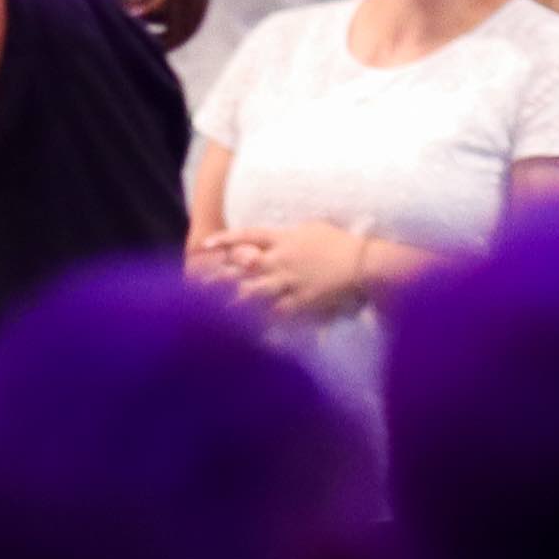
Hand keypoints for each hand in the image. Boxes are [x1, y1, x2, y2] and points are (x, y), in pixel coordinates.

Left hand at [187, 219, 376, 320]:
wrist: (362, 262)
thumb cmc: (338, 242)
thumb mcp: (309, 228)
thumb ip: (285, 234)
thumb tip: (271, 236)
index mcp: (282, 238)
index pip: (246, 236)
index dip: (224, 240)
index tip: (205, 245)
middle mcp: (280, 260)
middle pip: (241, 267)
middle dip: (218, 276)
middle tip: (196, 285)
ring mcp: (288, 282)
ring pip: (253, 293)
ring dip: (230, 302)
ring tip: (209, 311)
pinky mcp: (300, 302)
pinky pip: (275, 313)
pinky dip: (259, 322)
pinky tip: (243, 331)